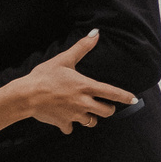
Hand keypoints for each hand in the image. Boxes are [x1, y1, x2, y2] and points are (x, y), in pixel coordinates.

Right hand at [8, 31, 137, 134]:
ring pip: (91, 122)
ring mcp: (74, 115)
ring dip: (91, 118)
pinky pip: (71, 128)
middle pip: (107, 112)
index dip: (125, 97)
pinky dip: (70, 125)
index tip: (134, 100)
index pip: (112, 93)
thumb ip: (82, 47)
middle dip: (108, 109)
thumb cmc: (44, 76)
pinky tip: (65, 119)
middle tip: (103, 105)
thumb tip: (96, 33)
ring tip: (84, 112)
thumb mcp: (64, 59)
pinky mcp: (63, 123)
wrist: (26, 95)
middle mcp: (84, 102)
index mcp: (86, 86)